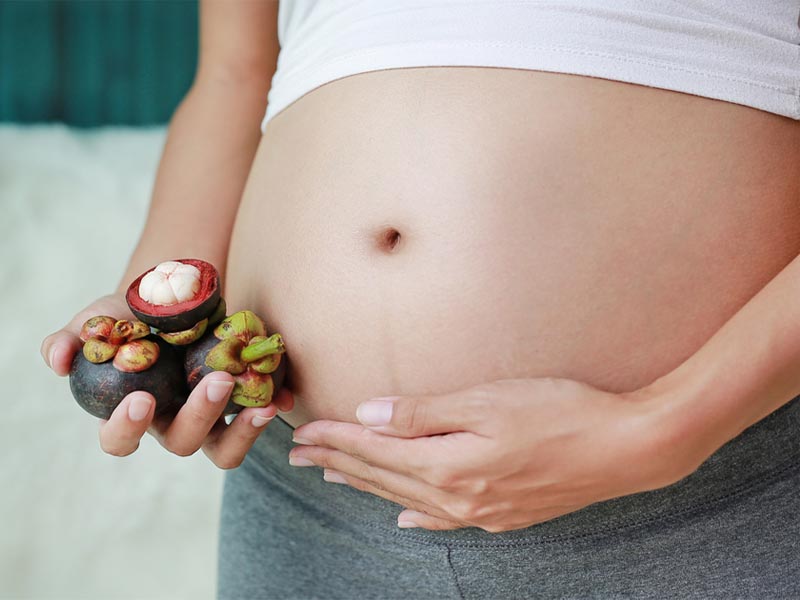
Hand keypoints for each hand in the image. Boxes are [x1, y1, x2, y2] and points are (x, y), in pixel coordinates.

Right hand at [41, 294, 292, 467]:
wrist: (174, 298)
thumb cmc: (129, 316)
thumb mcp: (97, 320)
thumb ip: (71, 339)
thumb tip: (55, 359)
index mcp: (133, 413)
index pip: (120, 440)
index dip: (127, 429)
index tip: (141, 400)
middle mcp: (172, 423)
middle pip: (183, 442)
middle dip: (200, 416)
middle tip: (216, 382)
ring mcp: (210, 418)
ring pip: (225, 448)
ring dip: (243, 431)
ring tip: (261, 404)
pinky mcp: (242, 404)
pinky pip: (259, 418)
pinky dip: (273, 407)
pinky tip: (284, 393)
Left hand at [289, 377, 699, 531]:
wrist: (627, 448)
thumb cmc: (561, 412)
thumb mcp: (487, 400)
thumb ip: (424, 412)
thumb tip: (369, 416)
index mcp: (448, 464)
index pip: (374, 449)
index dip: (336, 438)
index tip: (303, 430)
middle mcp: (457, 497)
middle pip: (382, 476)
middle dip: (339, 461)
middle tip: (301, 455)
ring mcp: (481, 512)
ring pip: (406, 497)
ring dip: (367, 483)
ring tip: (336, 476)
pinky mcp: (503, 515)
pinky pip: (443, 520)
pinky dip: (415, 514)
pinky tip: (404, 517)